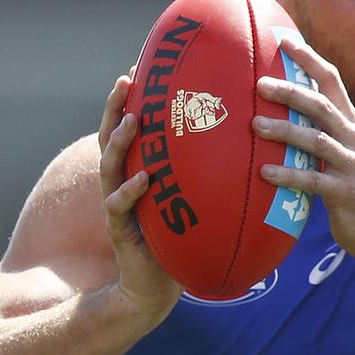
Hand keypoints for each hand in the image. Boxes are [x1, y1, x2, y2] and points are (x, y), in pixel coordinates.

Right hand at [96, 72, 182, 321]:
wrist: (157, 288)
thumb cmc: (181, 237)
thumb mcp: (192, 198)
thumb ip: (204, 171)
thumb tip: (245, 137)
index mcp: (140, 169)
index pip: (133, 127)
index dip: (135, 99)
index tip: (142, 66)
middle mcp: (123, 182)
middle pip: (111, 136)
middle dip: (116, 107)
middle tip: (126, 79)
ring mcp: (118, 205)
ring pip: (110, 166)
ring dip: (120, 142)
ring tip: (133, 121)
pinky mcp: (121, 231)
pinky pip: (120, 208)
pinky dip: (130, 192)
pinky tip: (142, 180)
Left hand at [252, 37, 354, 259]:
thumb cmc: (352, 187)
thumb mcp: (339, 153)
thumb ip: (316, 132)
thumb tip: (276, 112)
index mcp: (350, 124)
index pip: (332, 82)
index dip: (310, 60)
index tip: (285, 40)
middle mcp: (353, 139)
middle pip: (322, 106)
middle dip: (291, 91)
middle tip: (260, 83)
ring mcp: (351, 165)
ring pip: (317, 140)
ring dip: (285, 130)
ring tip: (256, 125)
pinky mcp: (345, 192)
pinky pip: (313, 181)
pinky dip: (289, 175)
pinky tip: (264, 173)